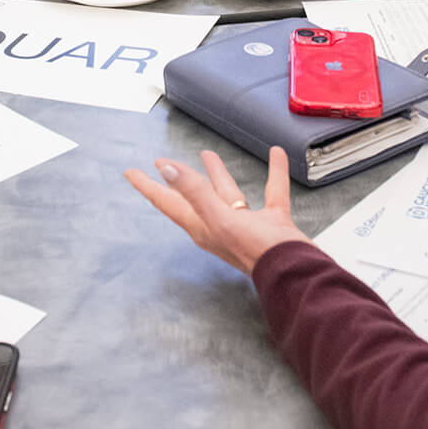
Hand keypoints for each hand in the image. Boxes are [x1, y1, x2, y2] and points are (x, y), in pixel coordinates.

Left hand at [125, 147, 308, 274]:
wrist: (296, 273)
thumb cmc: (258, 253)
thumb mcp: (220, 219)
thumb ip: (195, 192)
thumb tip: (167, 169)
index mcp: (202, 227)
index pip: (168, 202)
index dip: (148, 186)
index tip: (131, 172)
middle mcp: (219, 226)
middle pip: (192, 197)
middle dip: (178, 179)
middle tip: (162, 164)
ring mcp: (245, 226)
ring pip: (226, 193)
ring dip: (218, 174)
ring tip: (208, 155)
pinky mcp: (271, 223)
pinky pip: (270, 192)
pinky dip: (273, 173)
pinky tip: (276, 156)